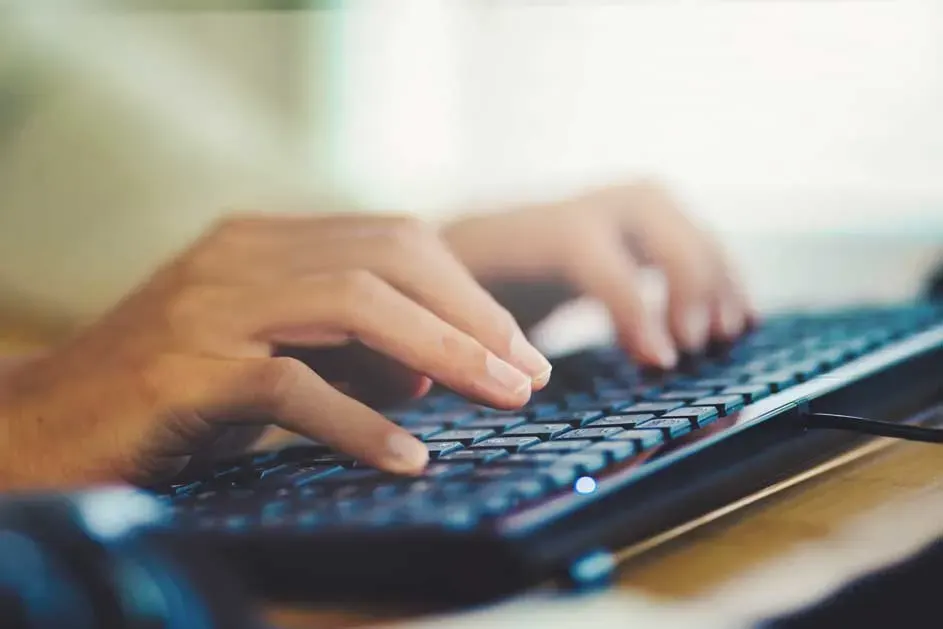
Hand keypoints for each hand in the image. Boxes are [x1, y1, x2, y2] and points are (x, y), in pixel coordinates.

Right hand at [0, 214, 550, 488]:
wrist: (41, 427)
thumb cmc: (167, 396)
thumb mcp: (270, 357)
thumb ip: (348, 350)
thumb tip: (436, 364)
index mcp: (264, 240)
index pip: (393, 240)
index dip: (466, 292)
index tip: (517, 347)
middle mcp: (239, 255)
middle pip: (390, 258)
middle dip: (473, 316)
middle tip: (529, 372)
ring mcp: (210, 306)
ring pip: (356, 305)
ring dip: (444, 353)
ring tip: (501, 397)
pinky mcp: (185, 370)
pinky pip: (294, 386)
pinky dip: (361, 422)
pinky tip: (407, 456)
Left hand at [444, 180, 754, 367]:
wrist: (439, 259)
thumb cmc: (434, 303)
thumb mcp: (438, 324)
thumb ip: (464, 348)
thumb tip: (503, 390)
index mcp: (514, 234)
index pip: (586, 249)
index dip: (631, 303)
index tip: (660, 362)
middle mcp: (563, 207)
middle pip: (647, 206)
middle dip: (686, 273)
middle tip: (698, 343)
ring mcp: (595, 211)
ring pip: (670, 214)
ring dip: (712, 270)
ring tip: (728, 333)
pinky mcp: (618, 231)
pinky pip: (681, 234)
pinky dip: (715, 271)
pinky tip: (734, 317)